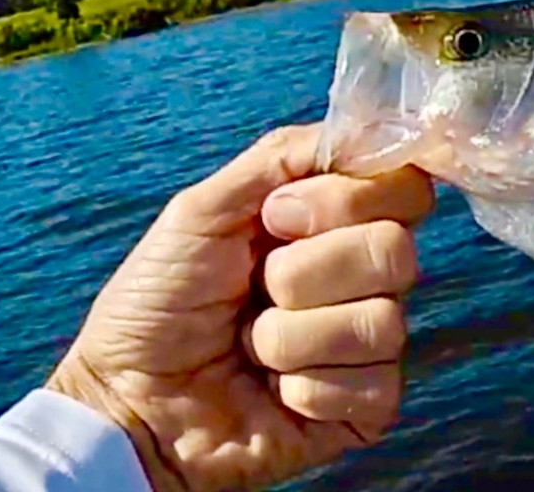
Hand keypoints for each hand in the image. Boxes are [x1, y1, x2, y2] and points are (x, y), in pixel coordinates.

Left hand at [44, 124, 434, 490]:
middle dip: (305, 272)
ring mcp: (373, 343)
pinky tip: (275, 393)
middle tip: (255, 287)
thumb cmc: (158, 302)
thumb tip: (361, 127)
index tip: (278, 215)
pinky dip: (305, 387)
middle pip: (396, 251)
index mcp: (337, 222)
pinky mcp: (371, 406)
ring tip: (251, 347)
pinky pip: (371, 384)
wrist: (129, 400)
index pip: (405, 186)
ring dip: (291, 337)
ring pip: (380, 321)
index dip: (351, 197)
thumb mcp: (202, 210)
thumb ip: (280, 159)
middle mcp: (366, 278)